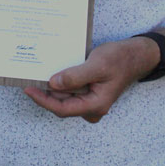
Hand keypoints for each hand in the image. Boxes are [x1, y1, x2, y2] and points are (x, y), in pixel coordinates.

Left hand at [23, 37, 155, 122]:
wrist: (137, 56)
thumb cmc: (120, 60)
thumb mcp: (97, 65)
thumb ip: (75, 76)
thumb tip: (54, 84)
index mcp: (95, 105)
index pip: (62, 109)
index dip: (43, 100)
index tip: (29, 89)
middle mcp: (92, 107)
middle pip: (61, 105)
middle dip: (44, 94)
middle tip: (28, 79)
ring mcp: (90, 101)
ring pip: (64, 98)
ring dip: (51, 88)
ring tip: (35, 74)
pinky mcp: (88, 92)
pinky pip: (70, 91)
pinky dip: (59, 83)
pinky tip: (50, 72)